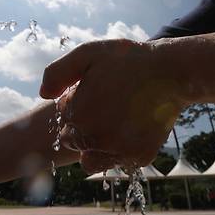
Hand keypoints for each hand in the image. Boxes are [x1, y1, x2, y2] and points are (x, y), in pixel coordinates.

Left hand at [40, 39, 185, 172]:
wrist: (170, 72)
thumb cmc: (127, 60)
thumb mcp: (88, 54)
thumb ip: (58, 73)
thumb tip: (43, 95)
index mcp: (78, 114)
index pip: (63, 121)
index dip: (76, 105)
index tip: (93, 93)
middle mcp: (95, 138)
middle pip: (75, 141)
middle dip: (84, 127)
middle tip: (106, 106)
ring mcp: (118, 151)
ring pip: (92, 158)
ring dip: (98, 144)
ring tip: (116, 120)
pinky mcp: (138, 158)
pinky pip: (118, 161)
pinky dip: (121, 149)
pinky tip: (132, 126)